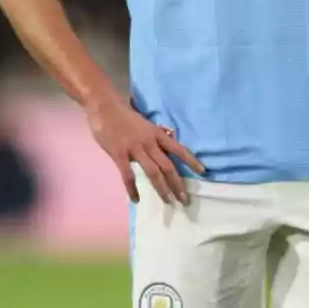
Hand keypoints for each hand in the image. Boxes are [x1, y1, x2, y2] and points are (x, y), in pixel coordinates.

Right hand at [86, 96, 204, 203]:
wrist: (105, 107)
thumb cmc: (125, 115)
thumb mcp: (146, 123)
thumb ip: (155, 135)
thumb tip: (167, 141)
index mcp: (157, 134)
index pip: (179, 149)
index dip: (191, 160)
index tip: (203, 171)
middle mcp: (150, 142)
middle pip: (168, 166)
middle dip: (177, 184)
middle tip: (184, 200)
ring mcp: (135, 149)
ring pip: (153, 172)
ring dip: (162, 189)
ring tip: (169, 202)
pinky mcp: (119, 154)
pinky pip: (128, 175)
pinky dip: (132, 189)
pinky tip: (136, 199)